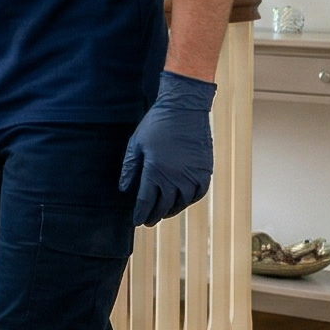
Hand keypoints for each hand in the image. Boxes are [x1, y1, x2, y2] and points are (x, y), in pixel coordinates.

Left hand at [122, 70, 216, 225]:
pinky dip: (190, 200)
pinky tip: (183, 201)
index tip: (136, 221)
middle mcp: (175, 178)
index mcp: (155, 172)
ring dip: (172, 210)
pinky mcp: (205, 170)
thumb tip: (124, 189)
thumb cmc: (157, 124)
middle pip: (163, 205)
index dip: (140, 213)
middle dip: (154, 215)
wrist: (184, 108)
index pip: (146, 201)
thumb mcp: (136, 144)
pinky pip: (199, 193)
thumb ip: (130, 168)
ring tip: (164, 213)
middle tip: (148, 221)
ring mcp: (192, 175)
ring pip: (182, 202)